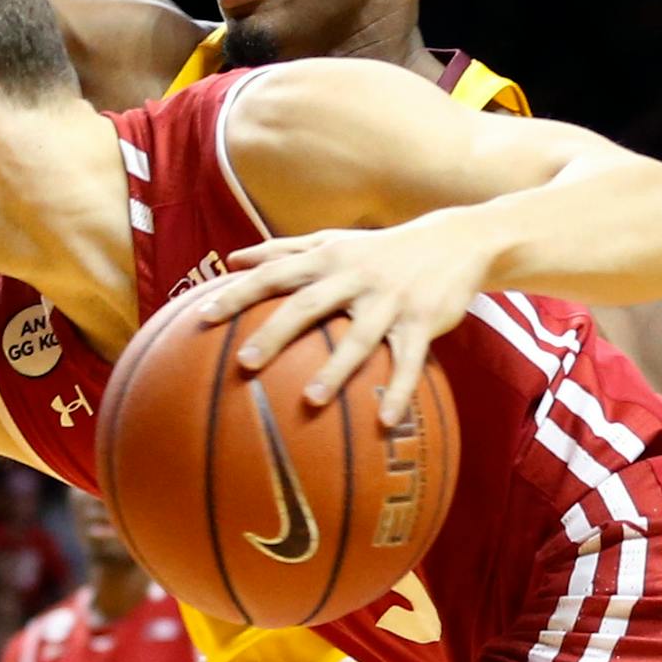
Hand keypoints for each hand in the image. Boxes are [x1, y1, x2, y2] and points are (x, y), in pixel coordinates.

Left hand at [198, 221, 488, 426]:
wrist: (456, 240)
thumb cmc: (380, 248)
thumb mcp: (333, 240)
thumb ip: (283, 249)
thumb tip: (232, 258)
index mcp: (328, 258)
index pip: (275, 273)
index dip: (239, 293)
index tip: (205, 317)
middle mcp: (355, 277)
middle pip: (309, 305)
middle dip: (275, 333)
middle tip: (243, 363)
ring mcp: (390, 300)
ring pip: (359, 338)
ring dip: (335, 369)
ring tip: (311, 401)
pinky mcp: (423, 321)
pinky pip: (408, 361)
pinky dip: (399, 390)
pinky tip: (385, 421)